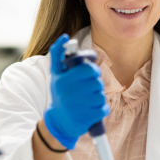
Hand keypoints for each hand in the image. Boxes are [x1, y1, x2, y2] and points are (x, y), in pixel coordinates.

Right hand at [43, 34, 109, 149]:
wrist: (59, 122)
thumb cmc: (60, 93)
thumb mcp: (56, 74)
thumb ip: (58, 54)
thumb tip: (65, 37)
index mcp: (63, 80)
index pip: (89, 69)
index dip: (92, 70)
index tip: (88, 74)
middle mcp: (70, 93)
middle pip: (97, 82)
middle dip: (95, 83)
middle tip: (87, 88)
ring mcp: (79, 107)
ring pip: (101, 95)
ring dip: (97, 96)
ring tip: (86, 100)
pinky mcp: (88, 119)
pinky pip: (104, 108)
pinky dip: (100, 109)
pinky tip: (90, 110)